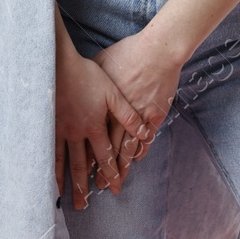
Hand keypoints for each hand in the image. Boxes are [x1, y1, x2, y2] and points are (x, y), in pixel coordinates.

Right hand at [55, 44, 146, 209]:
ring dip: (64, 180)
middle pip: (81, 165)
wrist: (58, 65)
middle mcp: (76, 133)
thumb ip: (129, 115)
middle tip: (83, 206)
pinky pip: (47, 149)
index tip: (114, 190)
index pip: (105, 157)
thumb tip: (145, 133)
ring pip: (62, 160)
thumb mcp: (113, 93)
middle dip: (83, 186)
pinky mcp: (46, 123)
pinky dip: (48, 164)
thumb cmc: (87, 76)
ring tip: (63, 197)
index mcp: (94, 126)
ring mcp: (59, 130)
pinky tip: (45, 173)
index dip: (111, 174)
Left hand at [92, 27, 184, 186]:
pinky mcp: (154, 114)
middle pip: (109, 148)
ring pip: (128, 148)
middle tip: (98, 187)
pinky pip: (146, 138)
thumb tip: (81, 79)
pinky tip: (136, 160)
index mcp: (104, 104)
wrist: (158, 51)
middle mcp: (119, 115)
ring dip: (122, 167)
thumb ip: (93, 76)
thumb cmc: (129, 52)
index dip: (89, 154)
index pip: (94, 135)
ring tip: (117, 182)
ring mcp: (139, 116)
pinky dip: (141, 150)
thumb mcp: (103, 61)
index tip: (83, 170)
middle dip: (104, 170)